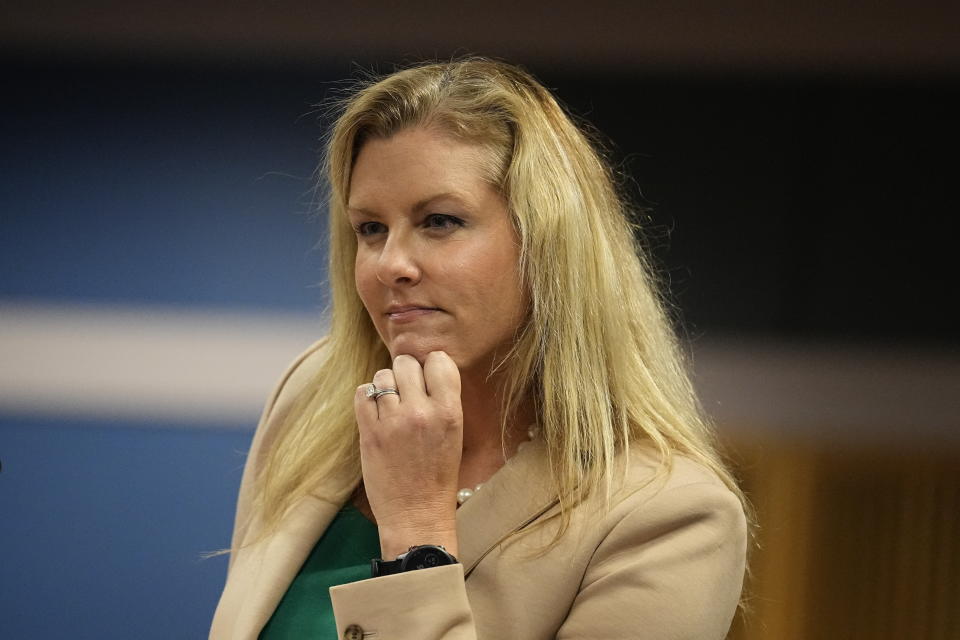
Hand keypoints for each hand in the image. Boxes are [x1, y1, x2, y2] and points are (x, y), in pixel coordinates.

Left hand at [354, 351, 462, 558]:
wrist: (416, 515)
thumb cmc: (438, 476)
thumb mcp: (454, 434)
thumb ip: (442, 400)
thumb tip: (424, 368)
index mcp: (449, 412)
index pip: (439, 361)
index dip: (431, 367)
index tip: (428, 380)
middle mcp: (421, 412)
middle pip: (407, 363)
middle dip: (406, 374)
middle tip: (407, 393)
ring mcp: (393, 421)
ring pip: (383, 375)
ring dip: (386, 386)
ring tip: (392, 407)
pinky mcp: (369, 432)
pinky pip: (362, 393)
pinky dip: (367, 397)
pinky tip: (376, 412)